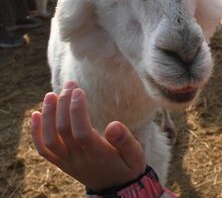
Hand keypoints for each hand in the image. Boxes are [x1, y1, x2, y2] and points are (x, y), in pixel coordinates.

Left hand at [30, 82, 145, 191]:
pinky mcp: (61, 163)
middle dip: (64, 105)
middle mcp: (79, 159)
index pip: (81, 131)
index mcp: (98, 155)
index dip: (77, 110)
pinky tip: (35, 114)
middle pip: (63, 131)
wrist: (117, 189)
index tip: (79, 90)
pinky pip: (43, 149)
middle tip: (70, 84)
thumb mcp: (135, 155)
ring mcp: (67, 162)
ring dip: (47, 115)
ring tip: (50, 94)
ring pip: (50, 139)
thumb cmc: (128, 167)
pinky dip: (36, 132)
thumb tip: (114, 124)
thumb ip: (125, 141)